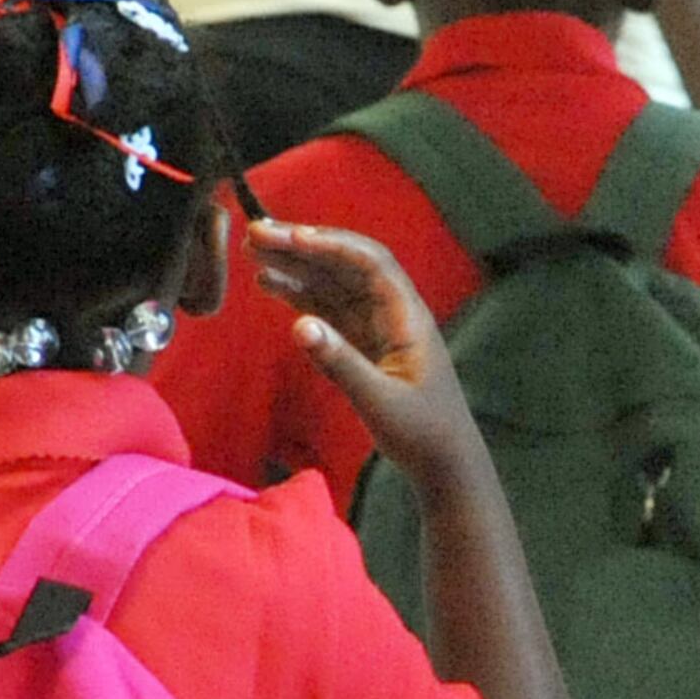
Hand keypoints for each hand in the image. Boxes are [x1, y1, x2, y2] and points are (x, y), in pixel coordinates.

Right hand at [247, 220, 482, 481]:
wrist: (445, 463)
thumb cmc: (422, 433)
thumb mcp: (380, 402)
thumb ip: (340, 364)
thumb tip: (299, 325)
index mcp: (407, 316)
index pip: (368, 263)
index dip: (329, 245)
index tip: (290, 237)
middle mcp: (393, 311)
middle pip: (345, 265)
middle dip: (303, 247)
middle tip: (256, 234)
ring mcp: (378, 326)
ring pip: (334, 285)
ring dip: (296, 267)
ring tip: (254, 254)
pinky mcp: (365, 344)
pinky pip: (330, 309)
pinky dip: (302, 296)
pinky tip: (273, 285)